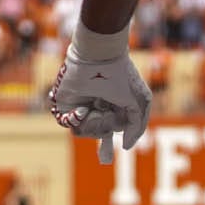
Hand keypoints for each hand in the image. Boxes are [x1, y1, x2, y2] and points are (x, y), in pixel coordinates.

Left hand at [48, 32, 150, 164]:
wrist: (95, 58)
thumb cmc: (118, 76)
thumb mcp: (138, 102)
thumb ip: (136, 126)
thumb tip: (125, 147)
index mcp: (116, 103)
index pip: (118, 127)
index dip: (120, 132)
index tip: (122, 140)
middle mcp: (100, 105)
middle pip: (104, 131)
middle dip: (105, 125)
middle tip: (104, 110)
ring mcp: (83, 106)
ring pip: (89, 132)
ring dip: (93, 124)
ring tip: (93, 108)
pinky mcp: (67, 107)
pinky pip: (74, 126)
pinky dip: (79, 122)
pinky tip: (82, 109)